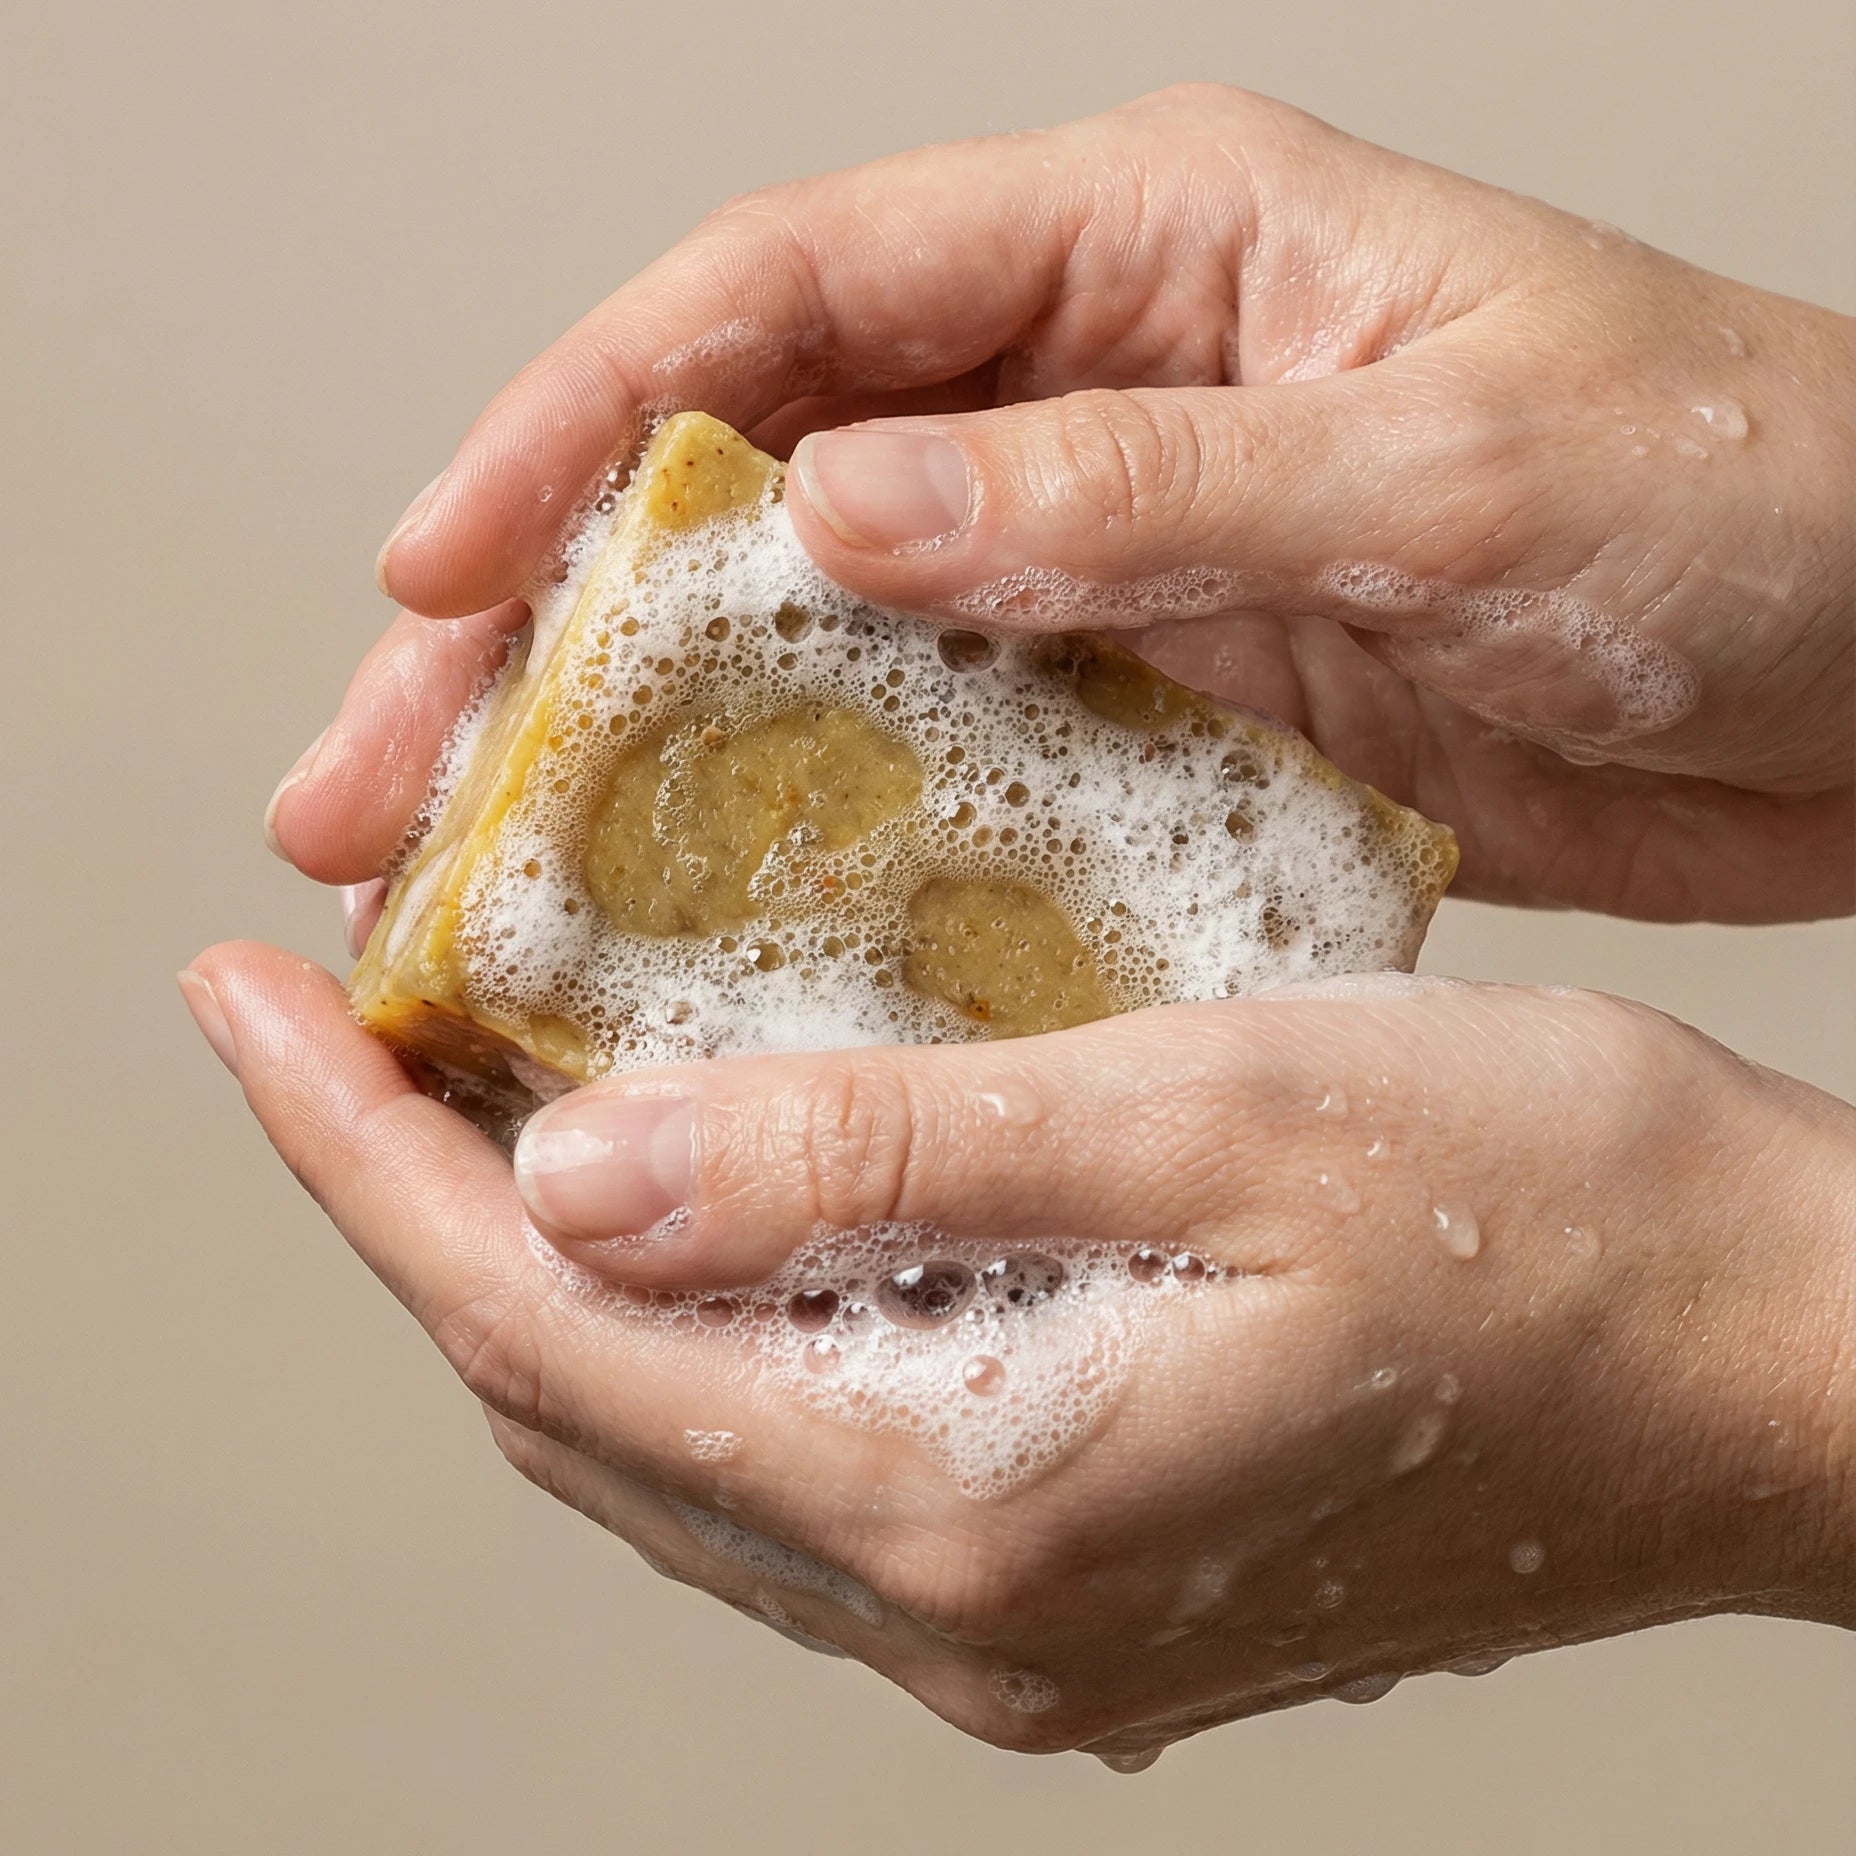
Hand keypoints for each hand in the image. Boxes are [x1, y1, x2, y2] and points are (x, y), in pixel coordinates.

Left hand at [179, 946, 1855, 1760]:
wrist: (1771, 1367)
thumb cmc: (1554, 1215)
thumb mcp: (1215, 1120)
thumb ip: (888, 1162)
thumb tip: (576, 1178)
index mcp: (971, 1496)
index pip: (544, 1327)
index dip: (358, 1155)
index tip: (244, 993)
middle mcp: (962, 1597)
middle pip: (575, 1396)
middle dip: (416, 1196)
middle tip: (336, 1013)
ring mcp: (1015, 1605)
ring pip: (669, 1427)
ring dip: (544, 1253)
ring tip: (469, 1077)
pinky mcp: (1078, 1559)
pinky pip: (793, 1439)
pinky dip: (694, 1303)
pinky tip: (693, 1183)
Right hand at [276, 83, 1854, 928]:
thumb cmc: (1739, 500)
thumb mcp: (1450, 469)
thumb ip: (1150, 490)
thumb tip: (852, 515)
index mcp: (1141, 247)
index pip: (789, 296)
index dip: (582, 420)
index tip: (443, 558)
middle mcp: (1087, 397)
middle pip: (745, 488)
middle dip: (550, 630)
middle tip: (387, 776)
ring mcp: (1102, 569)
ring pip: (813, 653)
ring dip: (649, 768)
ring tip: (494, 898)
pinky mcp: (1149, 711)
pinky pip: (939, 772)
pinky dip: (820, 852)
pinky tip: (718, 945)